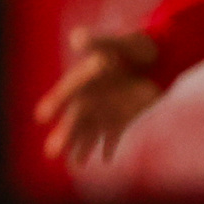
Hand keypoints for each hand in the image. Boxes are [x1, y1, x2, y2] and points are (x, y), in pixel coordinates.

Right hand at [35, 28, 163, 164]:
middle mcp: (91, 96)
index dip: (55, 102)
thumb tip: (77, 38)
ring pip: (89, 131)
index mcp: (85, 76)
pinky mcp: (122, 118)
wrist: (161, 57)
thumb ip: (100, 42)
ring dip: (82, 147)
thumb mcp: (120, 41)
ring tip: (74, 165)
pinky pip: (113, 136)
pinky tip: (104, 160)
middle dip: (64, 135)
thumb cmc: (137, 47)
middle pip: (75, 118)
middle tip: (51, 152)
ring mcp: (106, 109)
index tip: (43, 115)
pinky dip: (109, 147)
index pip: (67, 91)